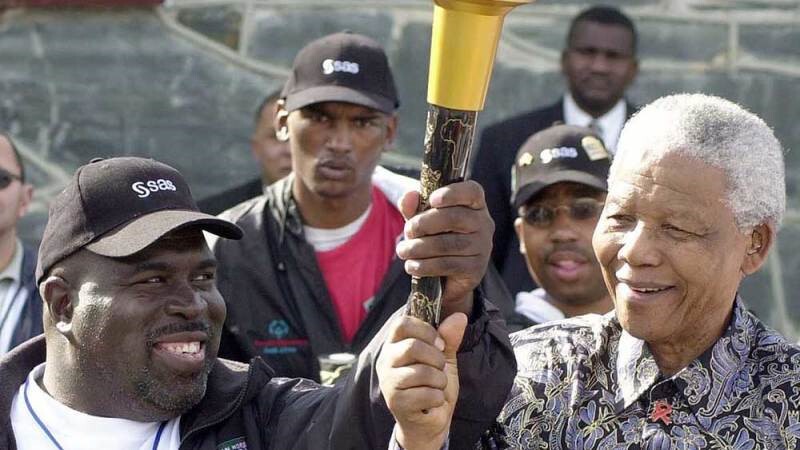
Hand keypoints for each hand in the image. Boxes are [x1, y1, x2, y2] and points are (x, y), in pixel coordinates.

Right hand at [378, 313, 466, 449]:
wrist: (429, 422)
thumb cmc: (432, 386)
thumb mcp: (444, 359)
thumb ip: (449, 338)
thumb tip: (459, 316)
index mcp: (394, 345)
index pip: (402, 324)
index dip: (426, 330)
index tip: (440, 343)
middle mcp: (386, 361)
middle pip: (412, 346)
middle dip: (436, 359)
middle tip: (440, 369)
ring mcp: (388, 382)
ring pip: (422, 372)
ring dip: (439, 381)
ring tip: (435, 387)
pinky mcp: (396, 402)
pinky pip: (426, 394)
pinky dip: (437, 398)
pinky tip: (432, 402)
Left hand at [396, 181, 493, 315]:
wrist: (446, 279)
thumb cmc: (435, 238)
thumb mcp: (422, 221)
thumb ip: (414, 207)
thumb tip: (408, 196)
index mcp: (474, 205)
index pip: (472, 191)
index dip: (453, 193)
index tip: (432, 199)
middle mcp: (483, 223)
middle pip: (455, 217)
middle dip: (425, 223)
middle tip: (408, 231)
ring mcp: (482, 247)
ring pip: (448, 243)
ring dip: (420, 247)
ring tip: (403, 250)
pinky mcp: (476, 268)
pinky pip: (448, 265)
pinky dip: (425, 265)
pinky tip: (412, 266)